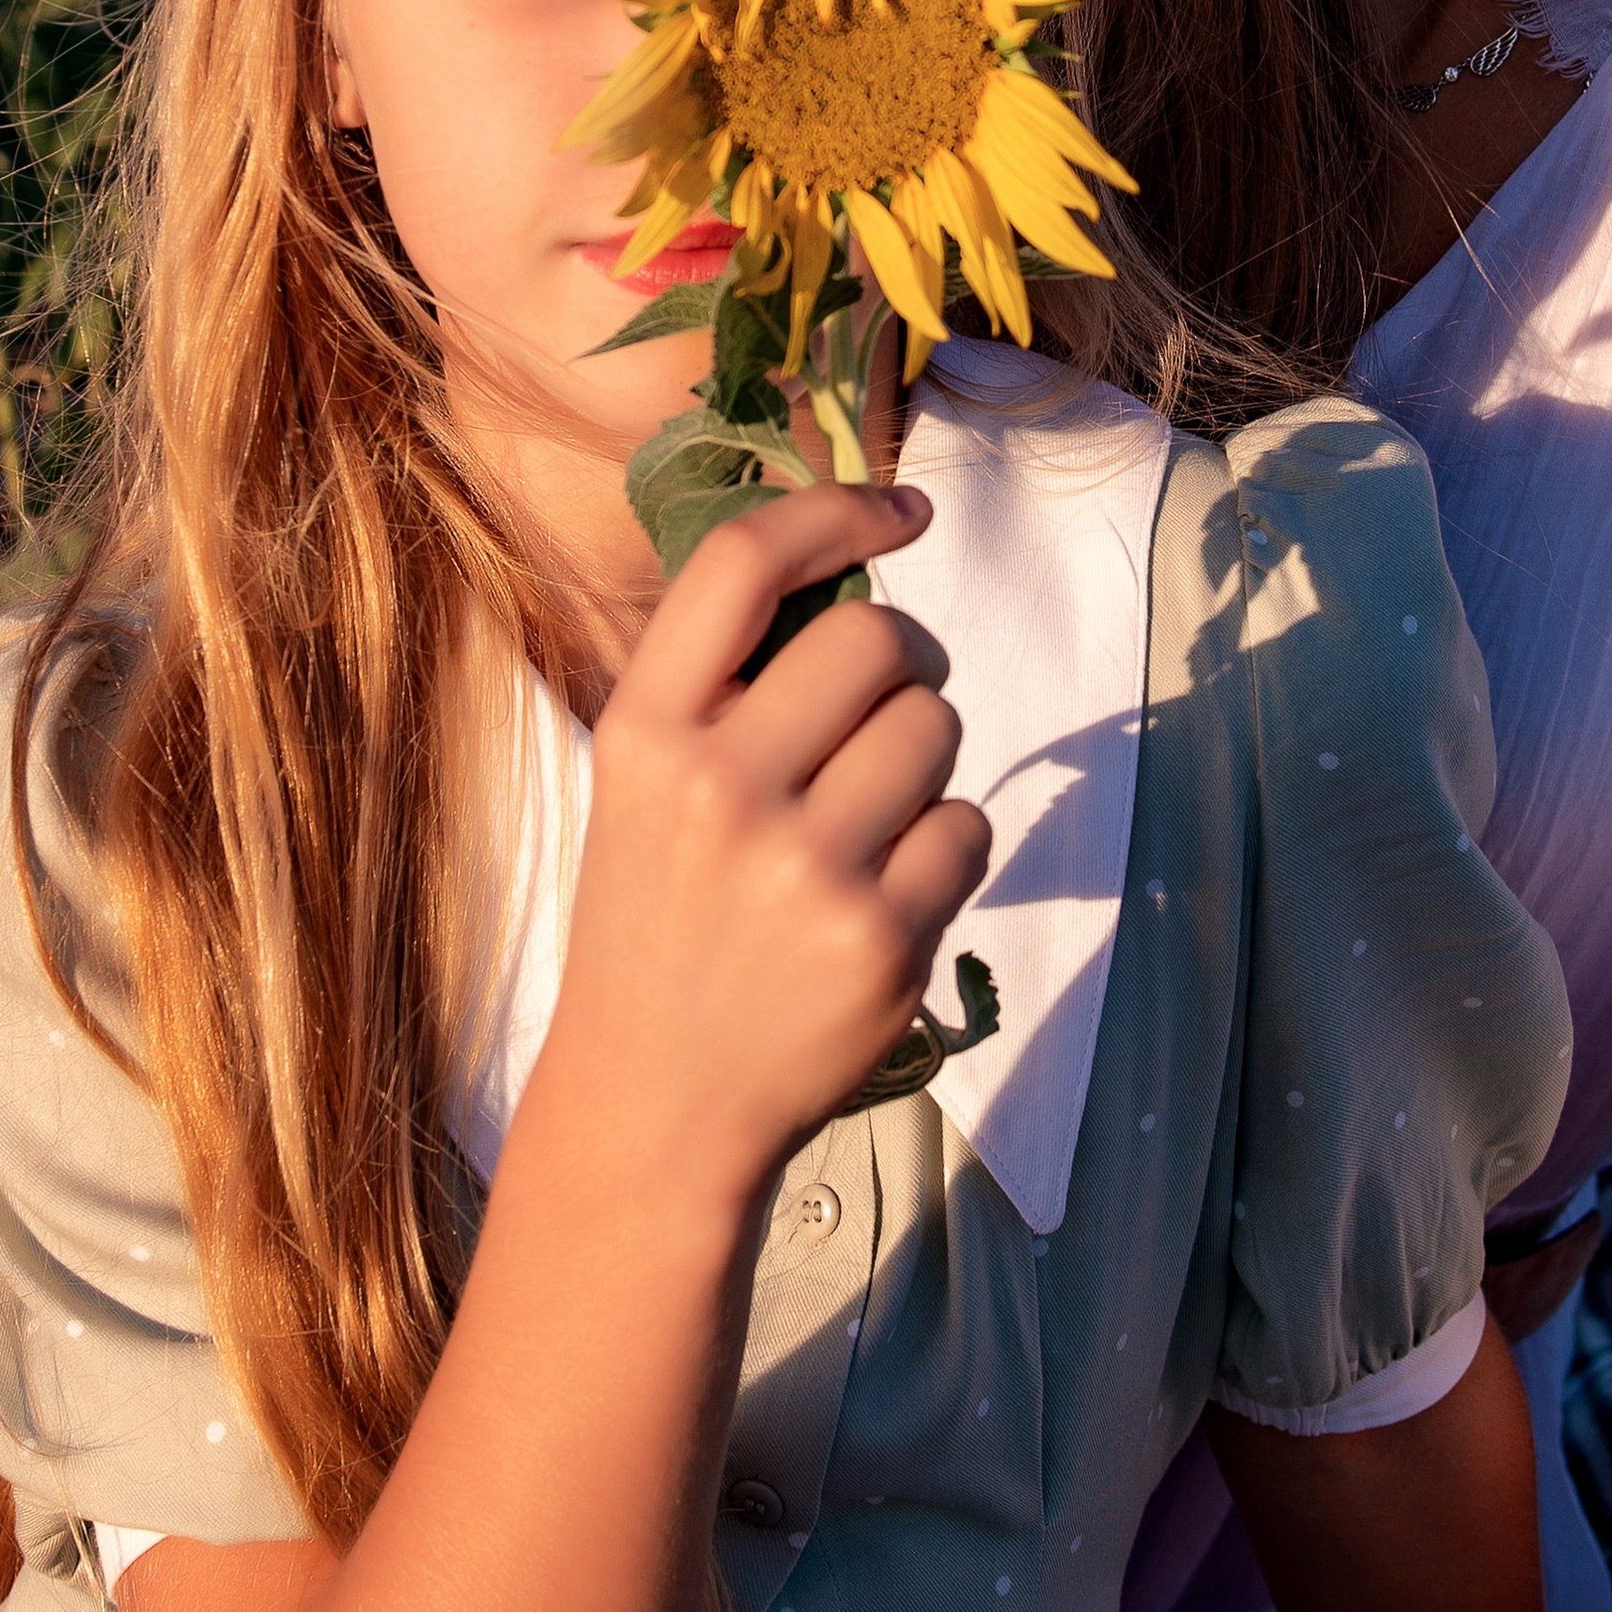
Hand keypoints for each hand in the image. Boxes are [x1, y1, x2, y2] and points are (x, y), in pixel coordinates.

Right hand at [552, 480, 989, 1210]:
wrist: (655, 1105)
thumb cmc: (658, 920)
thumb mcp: (642, 785)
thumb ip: (724, 683)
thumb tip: (858, 565)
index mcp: (645, 733)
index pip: (744, 562)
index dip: (836, 506)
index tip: (903, 507)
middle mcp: (719, 789)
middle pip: (876, 637)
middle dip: (906, 658)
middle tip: (886, 702)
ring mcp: (805, 869)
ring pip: (936, 726)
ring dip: (925, 755)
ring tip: (868, 814)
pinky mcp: (882, 941)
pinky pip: (969, 827)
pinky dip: (946, 846)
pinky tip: (884, 890)